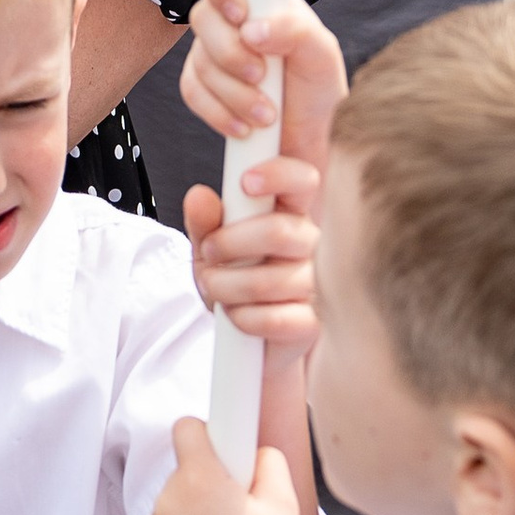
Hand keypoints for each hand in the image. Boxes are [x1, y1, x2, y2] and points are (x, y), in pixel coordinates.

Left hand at [140, 418, 299, 514]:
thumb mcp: (284, 509)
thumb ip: (269, 463)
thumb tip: (256, 452)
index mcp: (201, 478)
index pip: (188, 426)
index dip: (210, 432)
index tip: (227, 445)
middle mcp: (169, 497)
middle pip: (188, 465)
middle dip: (211, 477)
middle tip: (242, 510)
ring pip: (179, 498)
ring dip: (198, 508)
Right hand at [179, 0, 344, 163]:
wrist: (305, 135)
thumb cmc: (316, 85)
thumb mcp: (322, 53)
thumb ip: (295, 30)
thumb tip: (254, 30)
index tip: (241, 14)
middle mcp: (231, 17)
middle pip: (203, 15)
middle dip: (231, 53)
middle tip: (261, 75)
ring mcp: (210, 48)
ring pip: (200, 60)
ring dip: (234, 92)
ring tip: (267, 113)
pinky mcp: (199, 82)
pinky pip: (192, 91)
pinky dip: (219, 112)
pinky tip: (245, 126)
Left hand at [186, 156, 320, 352]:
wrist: (243, 339)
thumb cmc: (232, 281)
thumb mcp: (209, 247)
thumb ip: (204, 221)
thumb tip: (199, 197)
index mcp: (290, 212)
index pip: (302, 179)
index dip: (279, 174)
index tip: (246, 182)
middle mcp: (309, 243)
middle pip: (279, 231)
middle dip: (229, 243)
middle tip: (209, 252)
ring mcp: (315, 284)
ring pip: (268, 281)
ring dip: (225, 287)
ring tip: (214, 287)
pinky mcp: (311, 323)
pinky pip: (274, 319)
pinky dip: (242, 319)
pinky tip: (236, 315)